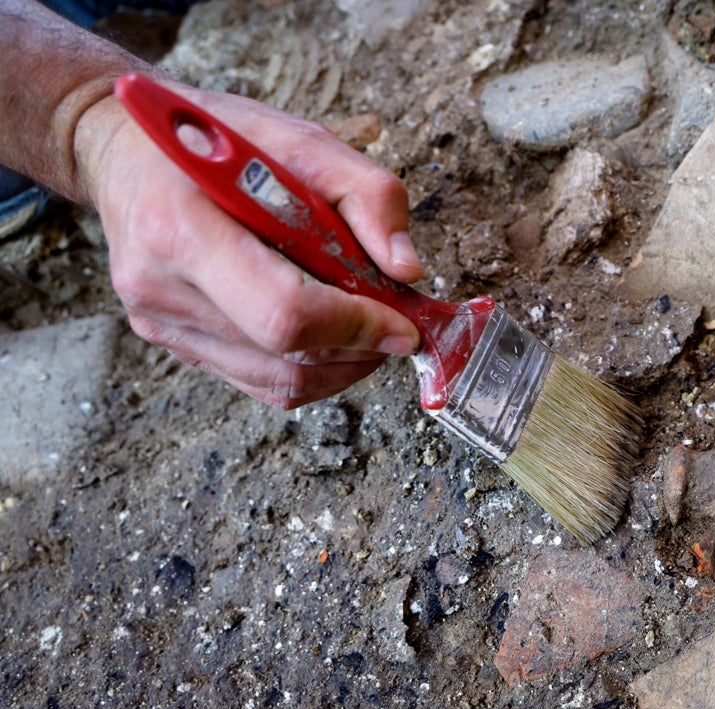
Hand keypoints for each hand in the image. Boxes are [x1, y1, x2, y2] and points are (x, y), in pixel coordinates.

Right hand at [75, 80, 423, 407]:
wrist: (126, 152)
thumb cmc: (213, 138)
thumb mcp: (300, 139)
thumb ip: (367, 193)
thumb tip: (406, 269)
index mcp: (181, 227)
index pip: (283, 313)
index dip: (355, 326)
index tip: (403, 322)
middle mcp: (160, 286)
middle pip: (286, 355)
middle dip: (360, 346)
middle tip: (396, 321)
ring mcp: (160, 323)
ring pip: (280, 381)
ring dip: (344, 364)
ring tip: (370, 324)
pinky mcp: (173, 343)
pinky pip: (262, 382)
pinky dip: (314, 369)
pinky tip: (335, 336)